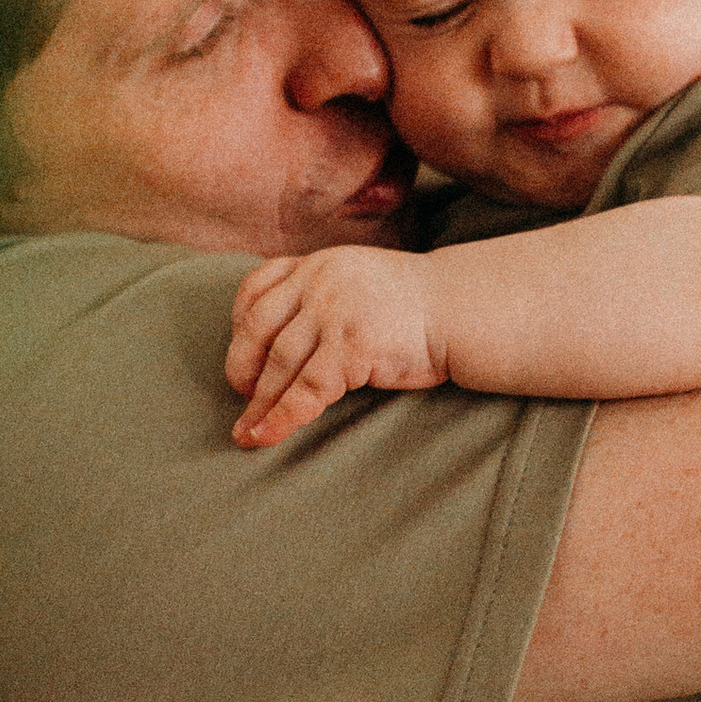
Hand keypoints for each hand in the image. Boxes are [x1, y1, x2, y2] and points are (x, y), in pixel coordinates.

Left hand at [226, 246, 442, 446]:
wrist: (461, 308)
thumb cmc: (413, 305)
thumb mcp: (358, 281)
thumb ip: (322, 294)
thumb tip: (284, 335)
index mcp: (317, 264)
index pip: (257, 286)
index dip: (239, 323)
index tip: (241, 353)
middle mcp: (318, 283)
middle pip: (258, 329)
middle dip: (242, 367)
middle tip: (241, 395)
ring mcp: (333, 313)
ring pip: (278, 365)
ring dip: (258, 404)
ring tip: (247, 431)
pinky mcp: (351, 346)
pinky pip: (305, 390)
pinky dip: (281, 418)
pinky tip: (266, 437)